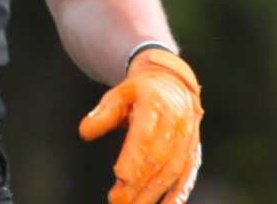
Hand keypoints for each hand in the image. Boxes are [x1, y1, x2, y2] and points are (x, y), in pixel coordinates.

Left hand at [79, 48, 202, 203]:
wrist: (173, 84)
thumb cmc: (141, 93)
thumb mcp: (120, 93)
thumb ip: (103, 113)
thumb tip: (85, 132)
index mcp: (156, 104)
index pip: (145, 133)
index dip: (134, 155)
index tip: (120, 174)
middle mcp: (175, 124)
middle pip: (157, 157)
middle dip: (138, 181)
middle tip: (117, 199)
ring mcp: (186, 140)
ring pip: (171, 170)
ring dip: (153, 192)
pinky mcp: (192, 153)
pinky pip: (187, 176)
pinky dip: (178, 195)